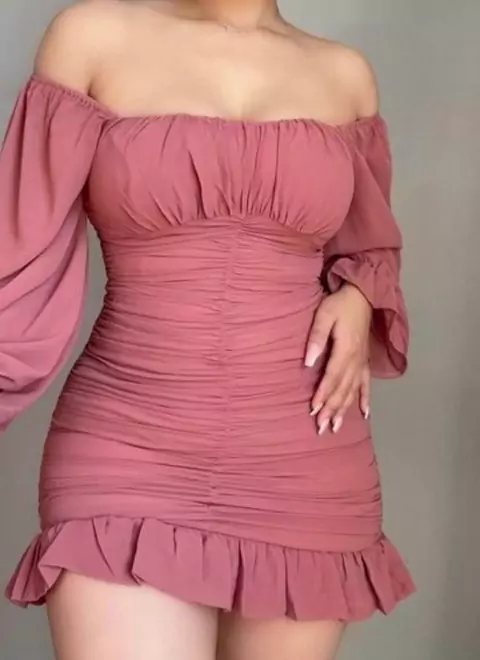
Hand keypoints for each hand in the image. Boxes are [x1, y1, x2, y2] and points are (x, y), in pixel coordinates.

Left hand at [305, 284, 371, 434]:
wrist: (363, 294)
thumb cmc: (340, 304)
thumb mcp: (324, 315)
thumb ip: (316, 338)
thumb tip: (308, 362)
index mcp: (345, 350)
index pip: (332, 378)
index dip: (323, 395)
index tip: (314, 410)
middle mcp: (356, 360)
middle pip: (342, 390)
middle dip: (331, 409)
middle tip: (322, 428)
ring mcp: (362, 362)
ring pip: (352, 391)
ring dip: (344, 409)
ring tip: (336, 427)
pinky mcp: (365, 360)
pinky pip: (366, 384)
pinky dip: (365, 399)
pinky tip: (364, 414)